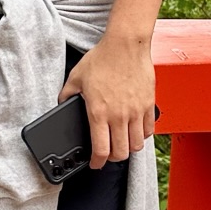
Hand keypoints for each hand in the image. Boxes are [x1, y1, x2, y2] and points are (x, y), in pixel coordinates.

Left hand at [60, 33, 155, 168]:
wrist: (125, 45)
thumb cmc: (102, 58)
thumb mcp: (76, 77)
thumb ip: (66, 94)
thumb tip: (61, 103)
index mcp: (98, 112)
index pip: (100, 150)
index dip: (96, 163)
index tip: (94, 164)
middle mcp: (119, 116)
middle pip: (121, 153)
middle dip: (112, 158)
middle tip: (107, 153)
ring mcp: (136, 111)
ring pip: (136, 145)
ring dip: (128, 148)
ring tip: (122, 143)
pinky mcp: (148, 105)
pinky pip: (148, 130)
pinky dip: (142, 135)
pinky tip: (135, 130)